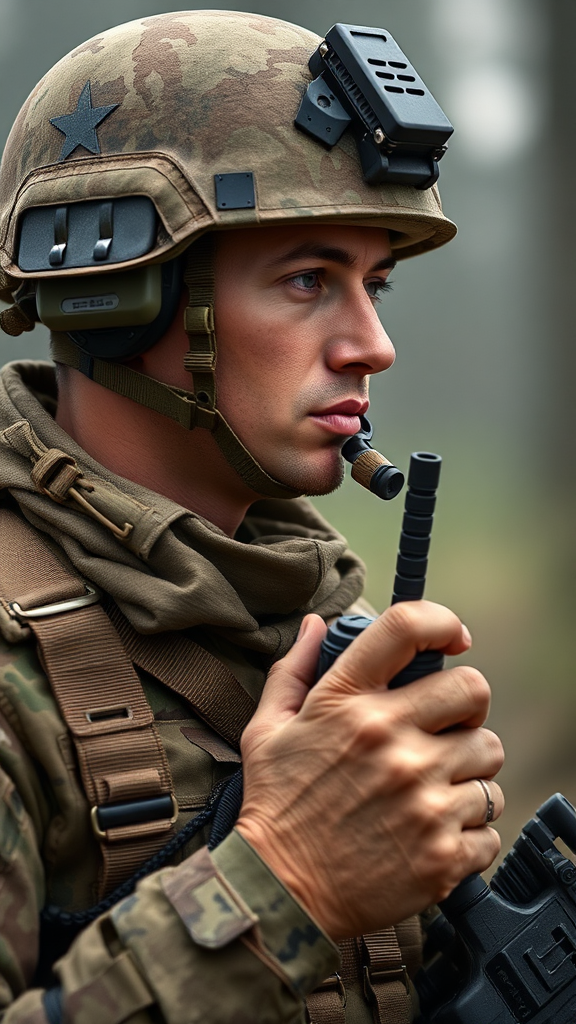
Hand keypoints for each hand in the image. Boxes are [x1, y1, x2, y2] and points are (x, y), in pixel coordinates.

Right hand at [235, 601, 503, 940]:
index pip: (407, 629)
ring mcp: (422, 797)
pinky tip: (433, 833)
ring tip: (434, 790)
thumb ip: (294, 669)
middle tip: (446, 728)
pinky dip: (469, 831)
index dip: (441, 623)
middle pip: (474, 691)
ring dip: (469, 772)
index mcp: (348, 705)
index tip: (452, 638)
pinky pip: (490, 825)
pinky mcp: (443, 851)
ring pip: (490, 759)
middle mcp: (391, 742)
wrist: (278, 894)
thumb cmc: (275, 808)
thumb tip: (316, 625)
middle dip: (466, 707)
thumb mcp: (267, 728)